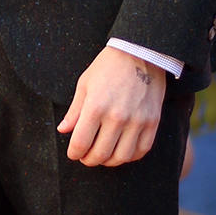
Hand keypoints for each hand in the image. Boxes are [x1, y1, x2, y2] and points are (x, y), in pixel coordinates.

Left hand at [57, 45, 165, 167]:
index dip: (74, 153)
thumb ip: (74, 111)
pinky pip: (141, 150)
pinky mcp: (152, 121)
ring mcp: (137, 121)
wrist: (141, 52)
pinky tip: (122, 150)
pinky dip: (130, 156)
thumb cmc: (108, 67)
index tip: (73, 153)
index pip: (80, 143)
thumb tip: (63, 130)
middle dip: (89, 160)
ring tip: (103, 155)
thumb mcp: (85, 84)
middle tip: (86, 157)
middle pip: (100, 155)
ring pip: (121, 157)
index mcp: (96, 106)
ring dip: (109, 161)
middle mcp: (117, 117)